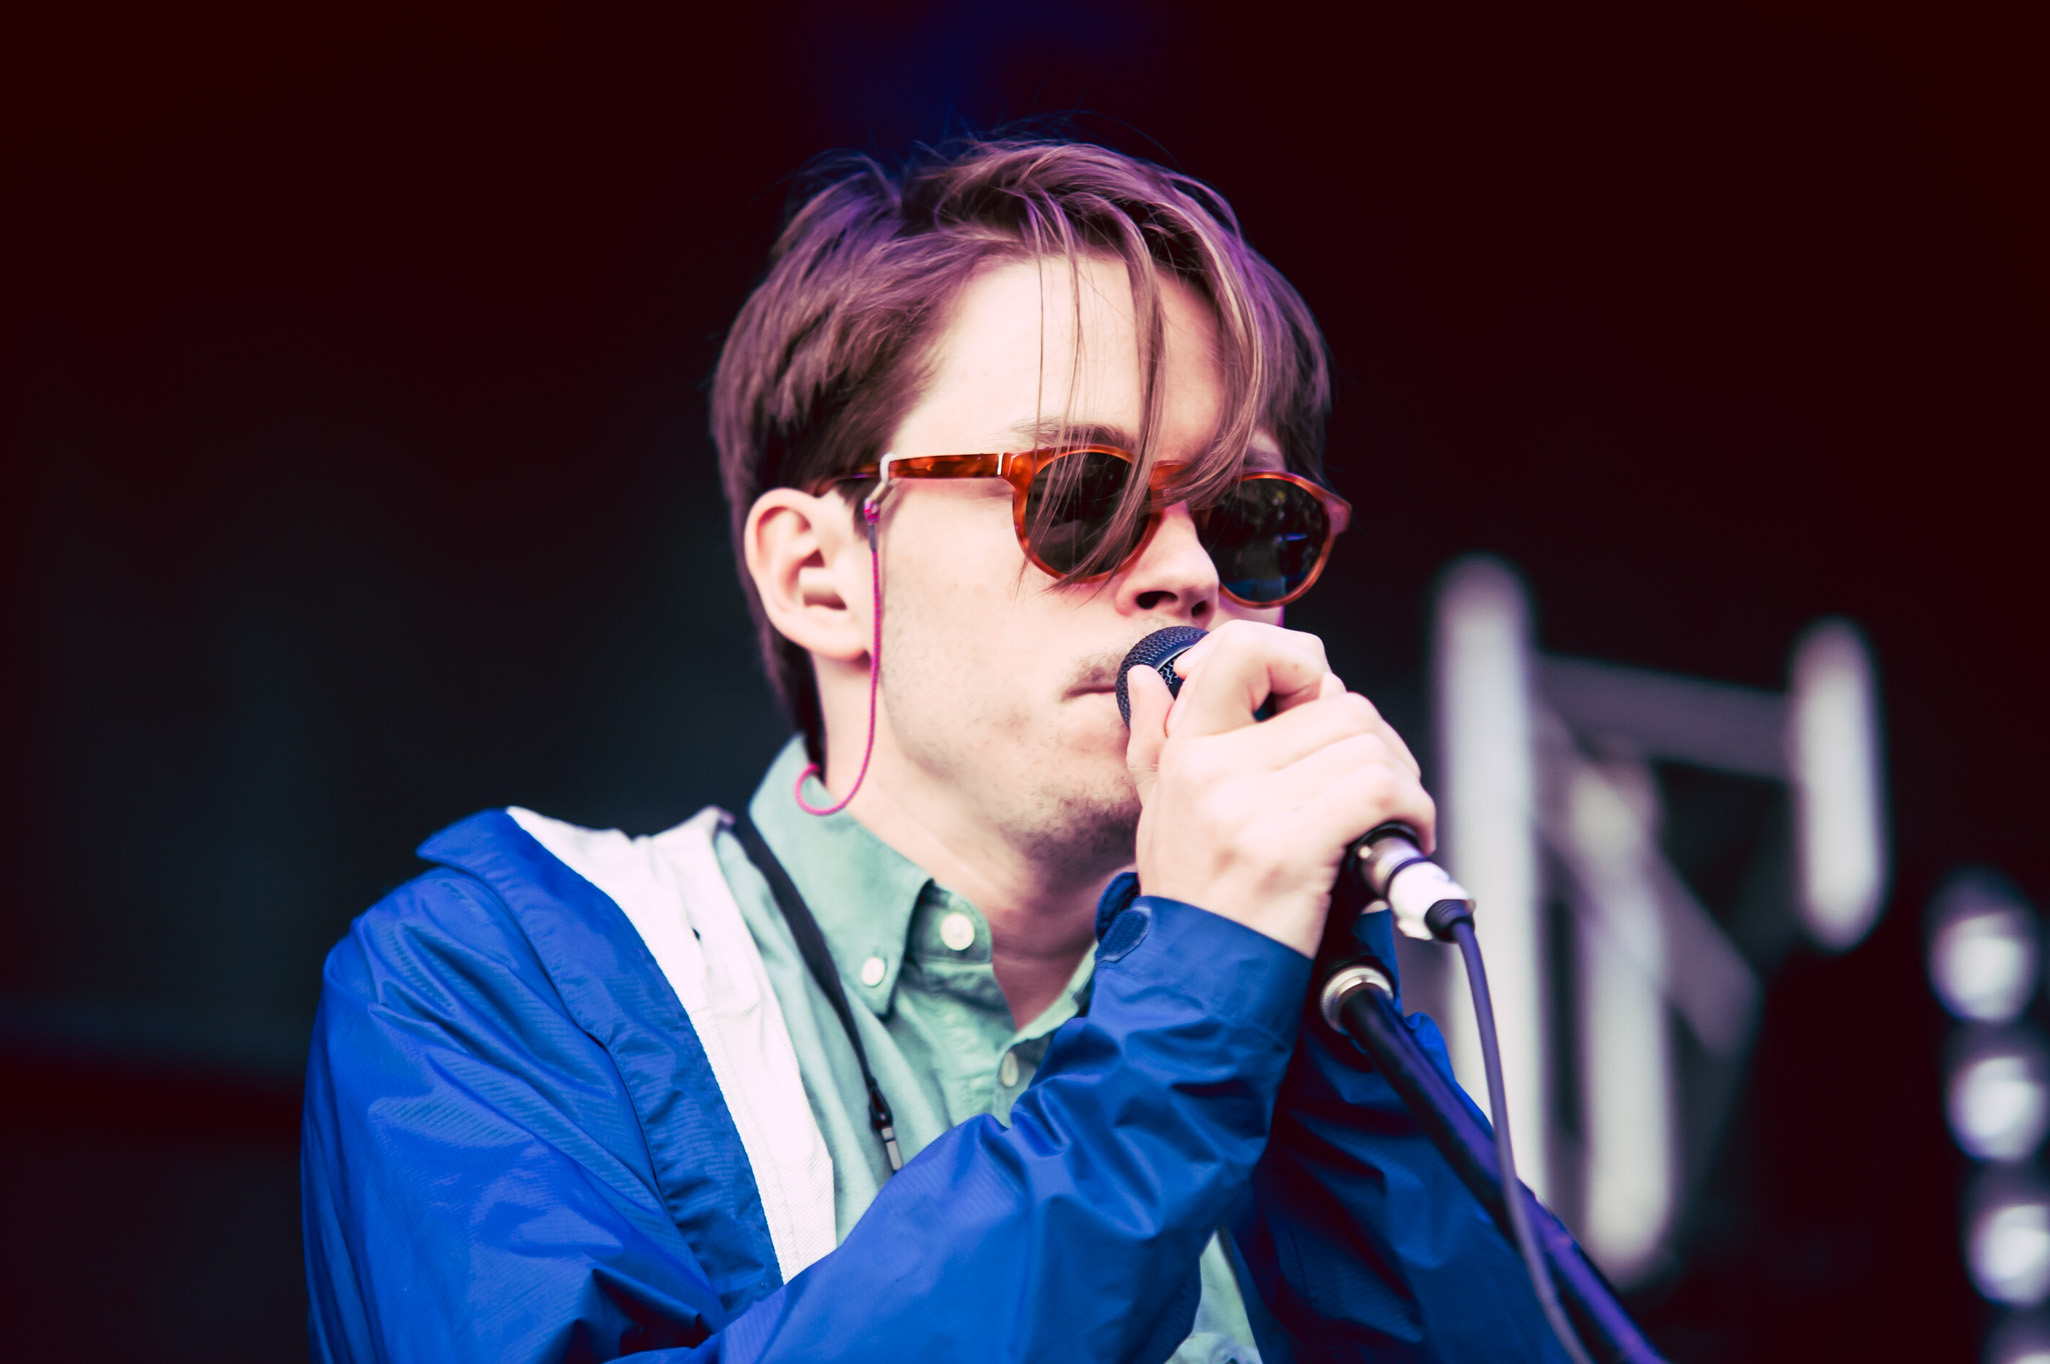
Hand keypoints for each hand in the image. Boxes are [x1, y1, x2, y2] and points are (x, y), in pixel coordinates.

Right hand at [1123, 620, 1434, 956]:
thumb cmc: (1188, 908)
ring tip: (1386, 822)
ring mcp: (1248, 806)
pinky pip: (1379, 789)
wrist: (1192, 993)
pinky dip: (1410, 812)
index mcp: (1186, 751)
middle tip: (1376, 788)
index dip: (1298, 661)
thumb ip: (1153, 744)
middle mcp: (1212, 768)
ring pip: (1366, 743)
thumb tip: (1148, 678)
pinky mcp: (1289, 846)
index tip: (1316, 702)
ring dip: (1398, 782)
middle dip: (1374, 742)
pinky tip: (1398, 841)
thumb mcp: (1157, 816)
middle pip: (1337, 702)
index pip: (1244, 649)